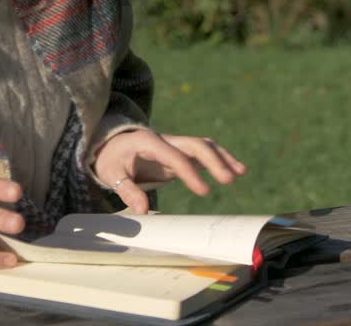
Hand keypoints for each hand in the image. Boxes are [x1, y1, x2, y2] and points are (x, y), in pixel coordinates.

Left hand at [92, 131, 246, 213]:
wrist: (109, 145)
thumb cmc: (111, 160)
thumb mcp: (112, 174)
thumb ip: (127, 190)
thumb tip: (142, 210)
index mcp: (148, 142)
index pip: (174, 157)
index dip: (190, 174)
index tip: (204, 192)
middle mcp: (165, 140)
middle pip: (194, 145)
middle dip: (214, 160)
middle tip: (229, 180)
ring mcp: (174, 145)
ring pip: (202, 146)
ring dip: (222, 157)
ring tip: (241, 172)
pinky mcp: (179, 152)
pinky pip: (202, 153)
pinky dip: (219, 159)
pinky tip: (235, 170)